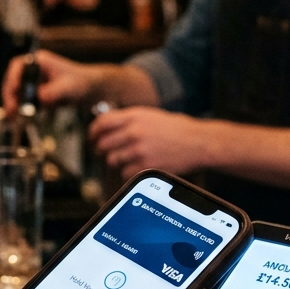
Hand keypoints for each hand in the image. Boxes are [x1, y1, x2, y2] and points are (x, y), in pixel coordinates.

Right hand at [1, 49, 98, 113]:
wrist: (91, 90)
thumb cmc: (81, 82)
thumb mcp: (69, 87)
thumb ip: (54, 91)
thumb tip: (40, 98)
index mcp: (39, 61)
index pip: (18, 66)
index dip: (12, 78)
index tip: (14, 91)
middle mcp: (33, 69)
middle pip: (13, 80)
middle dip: (10, 95)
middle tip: (11, 111)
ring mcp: (33, 81)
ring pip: (16, 91)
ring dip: (14, 104)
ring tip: (14, 117)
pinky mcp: (35, 92)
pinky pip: (23, 100)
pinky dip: (21, 109)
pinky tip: (22, 119)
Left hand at [89, 106, 209, 178]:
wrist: (197, 143)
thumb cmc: (176, 129)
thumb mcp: (150, 115)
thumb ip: (128, 119)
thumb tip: (106, 124)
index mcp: (134, 116)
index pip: (101, 123)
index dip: (92, 132)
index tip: (91, 138)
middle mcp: (134, 132)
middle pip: (103, 144)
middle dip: (101, 149)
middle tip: (104, 152)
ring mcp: (139, 150)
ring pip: (112, 160)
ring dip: (116, 161)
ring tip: (126, 159)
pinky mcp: (145, 166)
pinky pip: (124, 173)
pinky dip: (128, 172)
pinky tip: (137, 166)